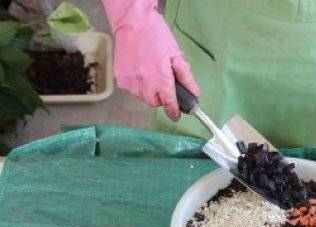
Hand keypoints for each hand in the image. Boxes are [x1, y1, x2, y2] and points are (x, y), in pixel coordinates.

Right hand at [102, 0, 199, 120]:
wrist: (133, 22)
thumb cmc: (157, 36)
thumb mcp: (176, 56)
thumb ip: (186, 77)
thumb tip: (195, 93)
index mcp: (161, 80)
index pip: (169, 105)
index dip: (174, 112)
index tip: (176, 115)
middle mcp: (145, 85)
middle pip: (155, 103)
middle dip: (161, 97)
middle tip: (163, 82)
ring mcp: (131, 83)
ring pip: (143, 97)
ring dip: (149, 90)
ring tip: (150, 72)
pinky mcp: (120, 79)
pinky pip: (132, 89)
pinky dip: (137, 84)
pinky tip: (139, 70)